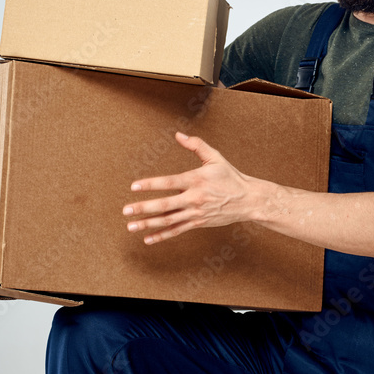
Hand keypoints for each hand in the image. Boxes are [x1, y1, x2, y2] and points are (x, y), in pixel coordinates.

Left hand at [123, 133, 254, 244]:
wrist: (248, 200)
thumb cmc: (230, 177)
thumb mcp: (215, 157)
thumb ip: (196, 145)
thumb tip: (179, 135)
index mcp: (196, 180)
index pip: (169, 182)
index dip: (150, 185)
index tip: (134, 186)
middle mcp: (194, 198)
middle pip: (165, 205)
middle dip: (143, 208)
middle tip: (126, 211)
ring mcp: (195, 213)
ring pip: (168, 221)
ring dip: (148, 224)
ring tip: (131, 226)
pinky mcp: (198, 223)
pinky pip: (177, 230)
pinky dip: (162, 236)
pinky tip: (148, 239)